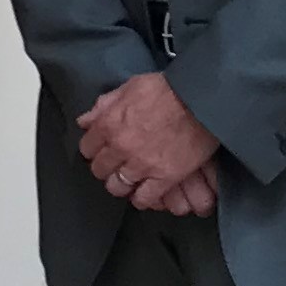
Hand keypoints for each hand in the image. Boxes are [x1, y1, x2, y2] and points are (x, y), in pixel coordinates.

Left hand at [76, 72, 218, 212]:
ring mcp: (141, 165)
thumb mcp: (129, 87)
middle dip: (106, 167)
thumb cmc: (167, 89)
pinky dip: (142, 198)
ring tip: (129, 179)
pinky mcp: (165, 177)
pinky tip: (144, 192)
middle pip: (100, 169)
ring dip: (121, 184)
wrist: (200, 100)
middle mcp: (120, 148)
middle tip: (116, 164)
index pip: (87, 148)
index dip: (94, 150)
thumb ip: (104, 105)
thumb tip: (85, 121)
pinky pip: (144, 198)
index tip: (101, 150)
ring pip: (118, 186)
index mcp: (108, 124)